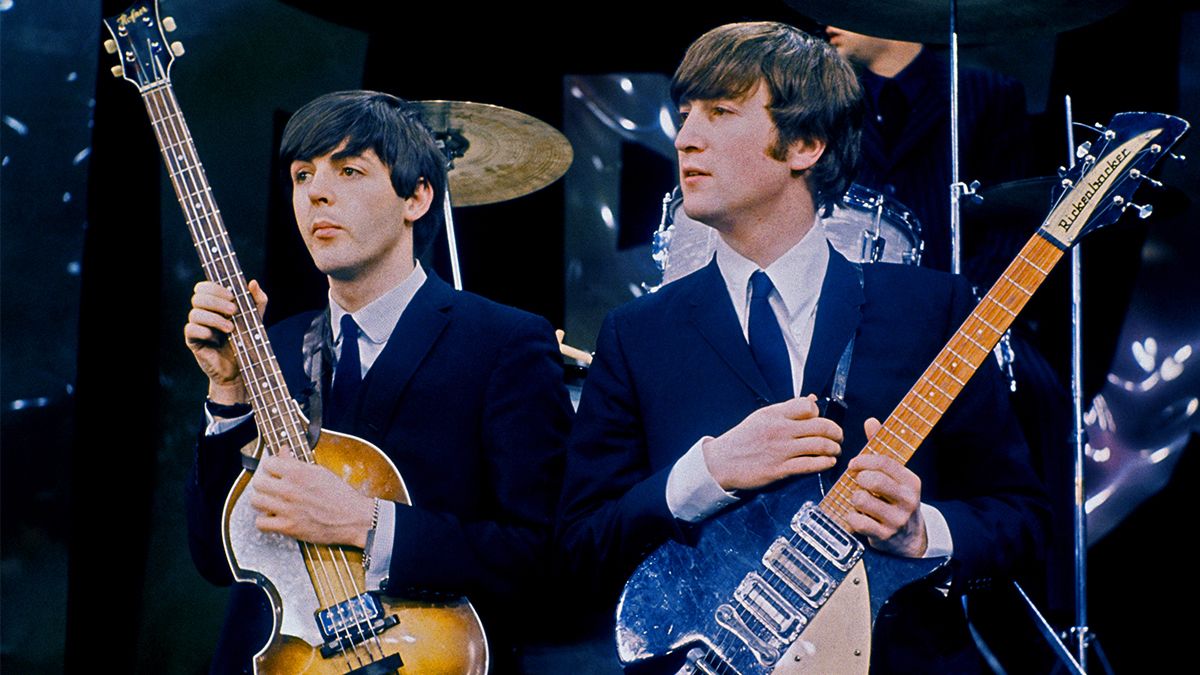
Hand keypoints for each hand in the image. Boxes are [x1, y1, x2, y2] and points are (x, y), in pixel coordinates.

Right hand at [183, 280, 267, 404]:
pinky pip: (190, 330)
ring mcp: (197, 327)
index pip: (203, 287)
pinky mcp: (193, 341)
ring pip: (194, 313)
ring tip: (231, 329)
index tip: (232, 295)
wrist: (243, 368)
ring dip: (214, 318)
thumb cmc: (247, 340)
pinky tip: (216, 338)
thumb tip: (253, 282)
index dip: (215, 287)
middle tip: (234, 311)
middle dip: (217, 302)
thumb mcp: (256, 319)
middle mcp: (203, 313)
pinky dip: (204, 331)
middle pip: (198, 297)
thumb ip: (257, 300)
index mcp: (215, 304)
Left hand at [248, 454, 375, 547]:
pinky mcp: (288, 527)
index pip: (268, 463)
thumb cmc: (340, 495)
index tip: (276, 472)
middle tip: (272, 488)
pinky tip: (274, 518)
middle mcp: (290, 489)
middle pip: (258, 482)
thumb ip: (296, 462)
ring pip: (256, 501)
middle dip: (264, 484)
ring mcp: (287, 508)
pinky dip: (265, 521)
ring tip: (272, 503)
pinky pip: (261, 523)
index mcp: (299, 472)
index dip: (272, 468)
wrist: (353, 518)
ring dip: (262, 502)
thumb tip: (282, 450)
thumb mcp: (320, 471)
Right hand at [702, 395, 842, 491]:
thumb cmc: (743, 439)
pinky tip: (828, 462)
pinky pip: (810, 465)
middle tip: (838, 437)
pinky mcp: (780, 469)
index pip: (809, 406)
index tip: (820, 421)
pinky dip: (825, 463)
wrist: (722, 462)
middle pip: (821, 426)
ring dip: (833, 448)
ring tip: (835, 450)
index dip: (819, 413)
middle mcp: (780, 430)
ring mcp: (780, 450)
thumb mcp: (763, 417)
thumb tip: (813, 399)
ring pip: (819, 445)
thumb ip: (788, 409)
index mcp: (775, 414)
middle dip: (836, 432)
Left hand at [844, 417, 927, 556]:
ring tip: (859, 501)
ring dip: (854, 498)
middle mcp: (907, 500)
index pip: (884, 462)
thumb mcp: (894, 476)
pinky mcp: (884, 535)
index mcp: (911, 481)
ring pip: (861, 499)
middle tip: (857, 482)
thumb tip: (871, 421)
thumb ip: (880, 449)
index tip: (854, 464)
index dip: (864, 460)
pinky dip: (851, 517)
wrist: (909, 538)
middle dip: (858, 478)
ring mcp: (896, 519)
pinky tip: (858, 516)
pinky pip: (856, 520)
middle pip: (874, 480)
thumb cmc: (894, 499)